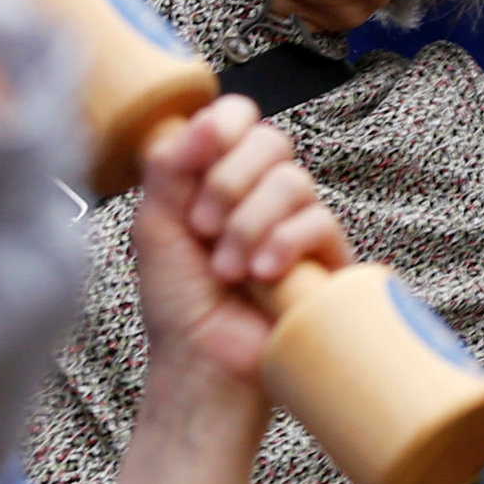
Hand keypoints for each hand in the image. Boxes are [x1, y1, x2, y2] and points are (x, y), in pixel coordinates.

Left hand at [132, 96, 350, 392]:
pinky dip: (285, 243)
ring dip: (249, 223)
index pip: (241, 118)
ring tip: (228, 268)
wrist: (201, 365)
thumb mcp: (156, 224)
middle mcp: (263, 194)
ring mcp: (298, 225)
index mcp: (222, 176)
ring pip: (293, 181)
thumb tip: (202, 121)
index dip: (225, 126)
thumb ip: (168, 165)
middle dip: (229, 182)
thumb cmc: (178, 303)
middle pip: (271, 141)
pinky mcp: (327, 259)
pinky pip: (321, 222)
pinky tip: (263, 274)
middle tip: (202, 227)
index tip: (200, 156)